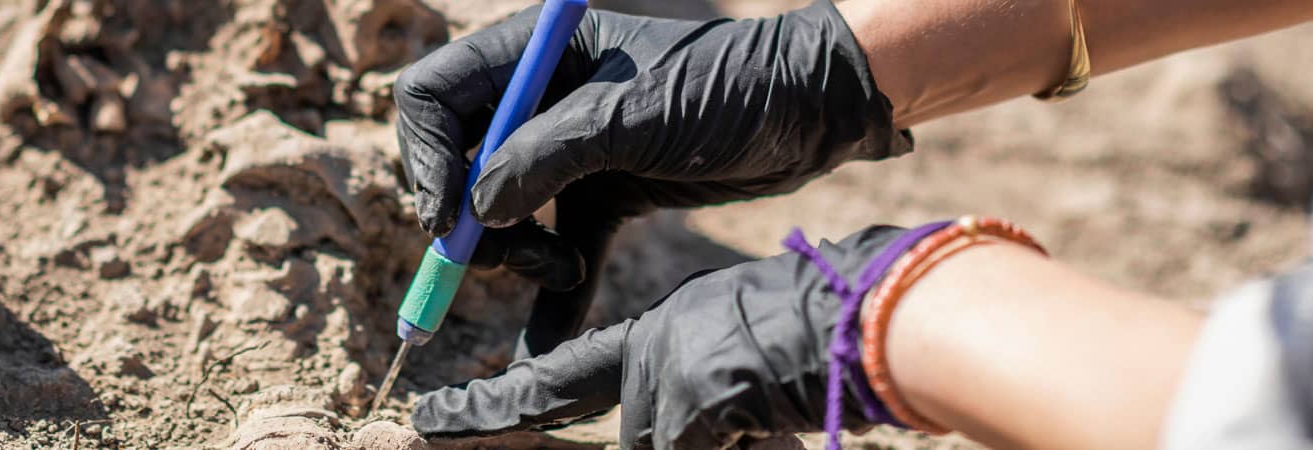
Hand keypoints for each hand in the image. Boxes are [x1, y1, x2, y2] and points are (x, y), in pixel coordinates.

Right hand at [397, 0, 909, 354]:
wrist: (812, 113)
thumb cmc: (729, 89)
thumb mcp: (633, 117)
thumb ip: (546, 156)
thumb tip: (473, 209)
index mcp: (535, 54)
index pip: (434, 97)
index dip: (425, 158)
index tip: (446, 217)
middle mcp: (542, 98)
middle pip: (458, 163)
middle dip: (469, 218)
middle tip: (505, 257)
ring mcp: (571, 148)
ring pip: (500, 212)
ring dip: (514, 255)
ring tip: (559, 271)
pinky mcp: (605, 193)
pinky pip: (555, 245)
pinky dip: (550, 291)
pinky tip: (547, 338)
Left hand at [411, 226, 910, 448]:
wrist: (878, 313)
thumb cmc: (830, 334)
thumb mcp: (746, 357)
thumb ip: (694, 397)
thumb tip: (666, 436)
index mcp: (663, 327)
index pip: (561, 375)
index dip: (494, 404)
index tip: (434, 414)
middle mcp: (654, 343)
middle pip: (629, 434)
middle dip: (645, 433)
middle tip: (478, 421)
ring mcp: (669, 368)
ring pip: (657, 446)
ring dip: (709, 435)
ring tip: (765, 403)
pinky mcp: (694, 395)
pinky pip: (684, 449)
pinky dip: (728, 439)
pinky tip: (765, 415)